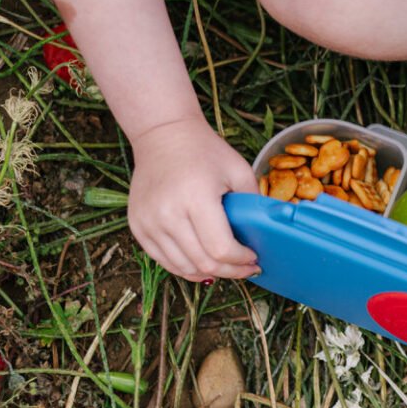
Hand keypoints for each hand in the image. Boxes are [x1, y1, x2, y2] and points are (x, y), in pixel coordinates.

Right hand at [127, 117, 260, 281]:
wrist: (162, 134)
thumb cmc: (205, 151)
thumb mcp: (239, 171)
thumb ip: (255, 205)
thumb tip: (269, 235)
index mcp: (195, 198)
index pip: (221, 249)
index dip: (241, 261)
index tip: (254, 258)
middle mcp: (167, 213)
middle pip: (203, 263)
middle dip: (231, 271)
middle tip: (246, 268)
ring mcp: (148, 222)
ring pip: (183, 267)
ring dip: (209, 273)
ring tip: (227, 267)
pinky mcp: (138, 226)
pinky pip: (165, 260)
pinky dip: (187, 268)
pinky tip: (204, 264)